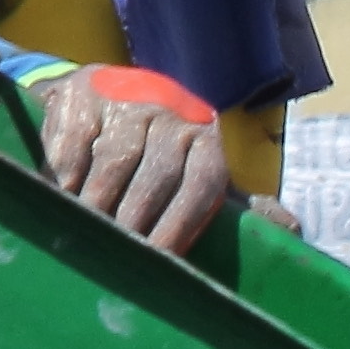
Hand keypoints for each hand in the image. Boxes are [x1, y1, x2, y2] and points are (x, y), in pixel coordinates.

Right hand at [37, 66, 233, 254]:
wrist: (108, 90)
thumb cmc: (158, 150)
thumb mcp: (197, 169)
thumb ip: (233, 202)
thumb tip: (287, 226)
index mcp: (205, 137)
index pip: (201, 184)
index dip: (181, 225)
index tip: (161, 258)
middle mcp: (171, 113)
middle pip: (157, 175)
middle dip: (137, 220)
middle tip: (120, 253)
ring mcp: (126, 99)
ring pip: (115, 161)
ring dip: (99, 203)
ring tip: (88, 233)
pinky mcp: (83, 94)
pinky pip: (75, 144)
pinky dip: (65, 176)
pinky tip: (62, 199)